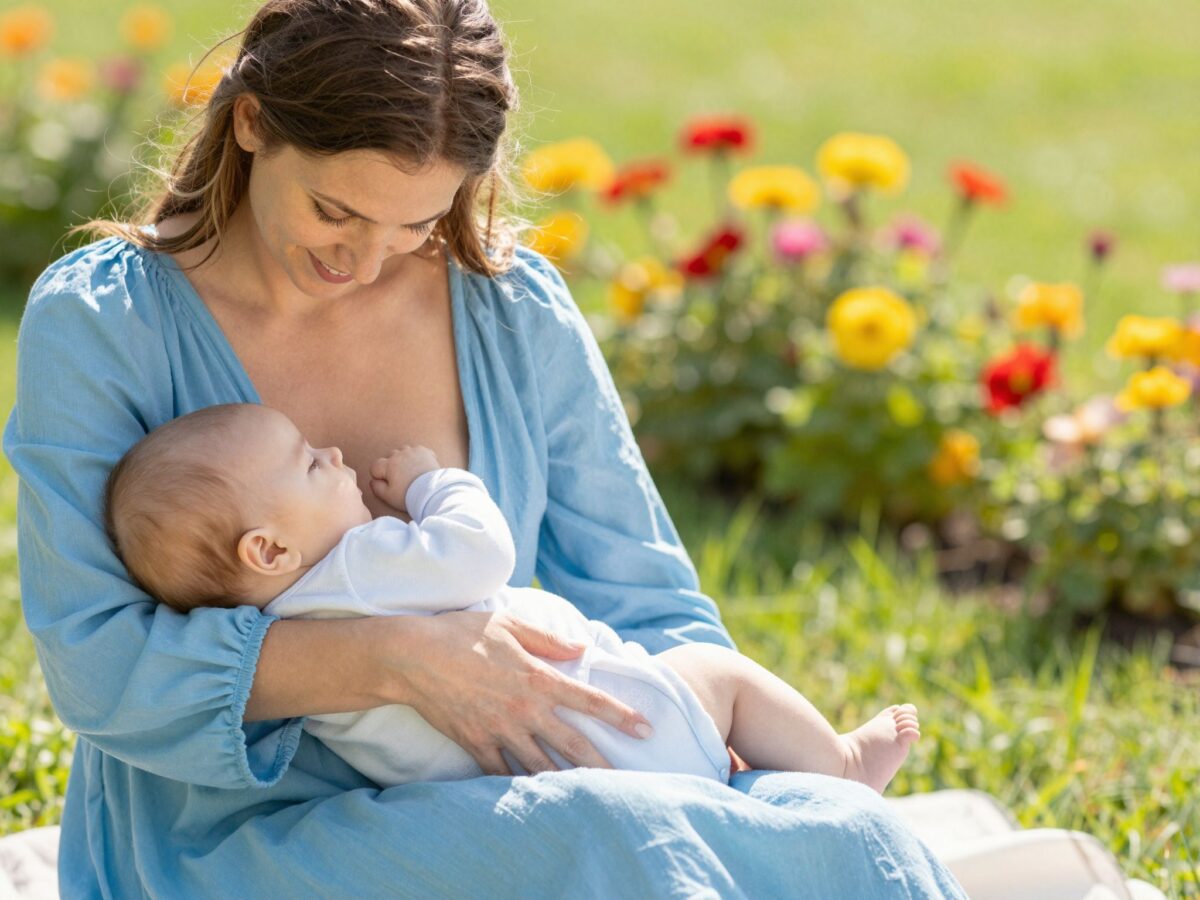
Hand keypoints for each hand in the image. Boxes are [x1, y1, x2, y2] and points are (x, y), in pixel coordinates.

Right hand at [369, 445, 439, 511]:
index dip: (379, 475)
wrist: (433, 492)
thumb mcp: (388, 496)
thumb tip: (373, 480)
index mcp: (388, 465)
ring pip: (403, 451)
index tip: (387, 483)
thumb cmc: (409, 495)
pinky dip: (417, 457)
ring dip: (404, 459)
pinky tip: (420, 467)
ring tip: (410, 472)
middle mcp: (399, 455)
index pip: (375, 466)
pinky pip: (417, 451)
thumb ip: (376, 487)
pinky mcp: (424, 451)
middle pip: (390, 457)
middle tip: (400, 479)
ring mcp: (412, 451)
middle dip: (392, 466)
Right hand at [393, 611, 653, 775]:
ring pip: (541, 765)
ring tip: (589, 796)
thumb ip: (549, 639)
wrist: (413, 657)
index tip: (644, 729)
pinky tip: (536, 796)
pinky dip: (519, 784)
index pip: (588, 700)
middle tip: (628, 779)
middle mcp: (523, 709)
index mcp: (537, 678)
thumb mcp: (510, 624)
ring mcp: (499, 730)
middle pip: (572, 744)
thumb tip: (582, 649)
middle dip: (603, 764)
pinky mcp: (476, 743)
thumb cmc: (462, 633)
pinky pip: (502, 772)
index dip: (620, 715)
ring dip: (566, 782)